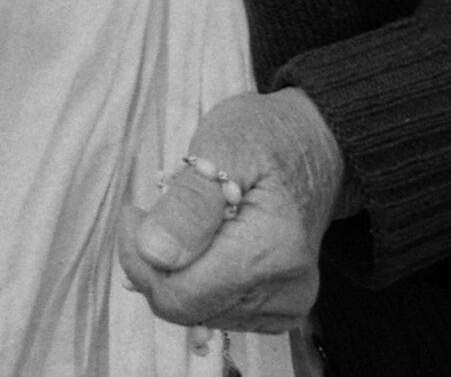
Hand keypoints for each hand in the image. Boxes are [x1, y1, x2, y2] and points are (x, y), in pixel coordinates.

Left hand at [116, 89, 343, 334]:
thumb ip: (189, 203)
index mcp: (272, 250)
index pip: (181, 294)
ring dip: (173, 271)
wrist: (316, 150)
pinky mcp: (280, 311)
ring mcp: (286, 306)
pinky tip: (200, 244)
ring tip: (182, 223)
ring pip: (196, 312)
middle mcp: (286, 290)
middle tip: (147, 214)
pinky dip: (195, 280)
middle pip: (185, 308)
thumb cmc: (267, 138)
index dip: (140, 258)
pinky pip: (216, 311)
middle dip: (152, 264)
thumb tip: (155, 254)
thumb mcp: (223, 145)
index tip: (134, 213)